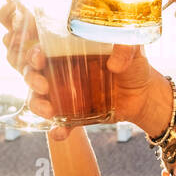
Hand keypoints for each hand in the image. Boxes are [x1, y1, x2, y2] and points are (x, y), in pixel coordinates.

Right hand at [0, 0, 172, 140]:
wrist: (145, 96)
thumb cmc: (135, 66)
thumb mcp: (135, 50)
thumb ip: (127, 48)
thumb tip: (114, 63)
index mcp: (69, 48)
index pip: (39, 42)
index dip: (30, 47)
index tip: (38, 54)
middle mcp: (61, 69)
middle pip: (31, 70)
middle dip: (30, 76)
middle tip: (42, 84)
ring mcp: (64, 93)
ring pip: (37, 97)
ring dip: (37, 103)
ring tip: (49, 110)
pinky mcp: (73, 114)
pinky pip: (58, 123)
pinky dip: (56, 130)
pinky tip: (59, 133)